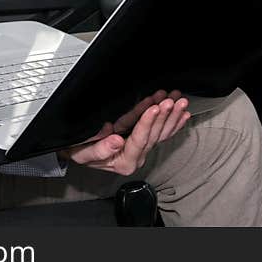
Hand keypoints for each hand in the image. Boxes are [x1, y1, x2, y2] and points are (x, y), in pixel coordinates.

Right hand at [62, 90, 190, 174]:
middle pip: (154, 135)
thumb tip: (116, 141)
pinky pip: (163, 132)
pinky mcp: (145, 140)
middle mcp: (137, 157)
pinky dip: (174, 122)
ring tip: (178, 100)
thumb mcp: (83, 152)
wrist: (79, 150)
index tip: (154, 107)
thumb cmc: (81, 150)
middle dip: (164, 115)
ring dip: (172, 115)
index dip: (147, 122)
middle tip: (171, 100)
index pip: (140, 139)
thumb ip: (100, 149)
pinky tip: (183, 114)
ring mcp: (143, 148)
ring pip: (162, 132)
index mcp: (124, 162)